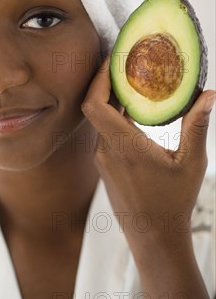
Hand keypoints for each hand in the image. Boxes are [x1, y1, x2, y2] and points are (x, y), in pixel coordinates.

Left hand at [81, 54, 215, 261]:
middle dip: (105, 81)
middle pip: (94, 106)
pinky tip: (131, 109)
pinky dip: (113, 115)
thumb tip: (209, 94)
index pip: (94, 104)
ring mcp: (102, 158)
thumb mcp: (191, 163)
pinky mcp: (104, 164)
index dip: (98, 79)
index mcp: (123, 145)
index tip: (112, 60)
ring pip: (98, 119)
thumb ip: (197, 126)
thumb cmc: (173, 203)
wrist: (153, 237)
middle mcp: (106, 150)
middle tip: (124, 62)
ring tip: (130, 80)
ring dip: (110, 98)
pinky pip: (103, 131)